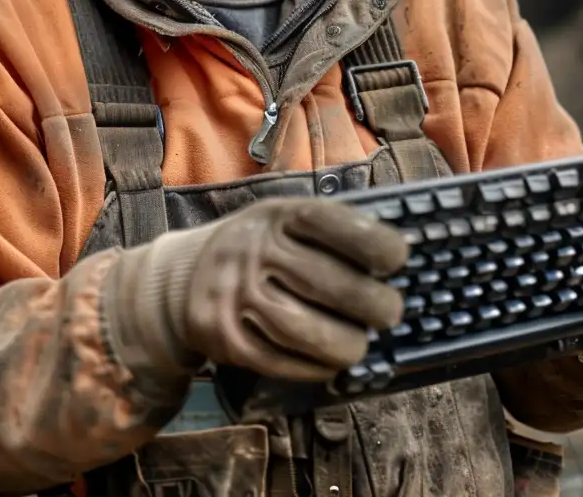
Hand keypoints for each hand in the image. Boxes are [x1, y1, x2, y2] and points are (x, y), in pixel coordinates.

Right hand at [104, 197, 408, 386]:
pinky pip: (278, 360)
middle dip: (369, 302)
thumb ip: (329, 229)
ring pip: (302, 329)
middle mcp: (254, 253)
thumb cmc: (258, 245)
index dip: (369, 240)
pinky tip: (333, 362)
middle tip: (392, 312)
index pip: (326, 222)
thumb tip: (394, 253)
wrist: (182, 279)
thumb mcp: (283, 218)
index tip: (400, 257)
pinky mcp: (227, 342)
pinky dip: (313, 366)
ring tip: (364, 343)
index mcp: (276, 216)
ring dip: (345, 342)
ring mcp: (236, 299)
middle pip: (323, 281)